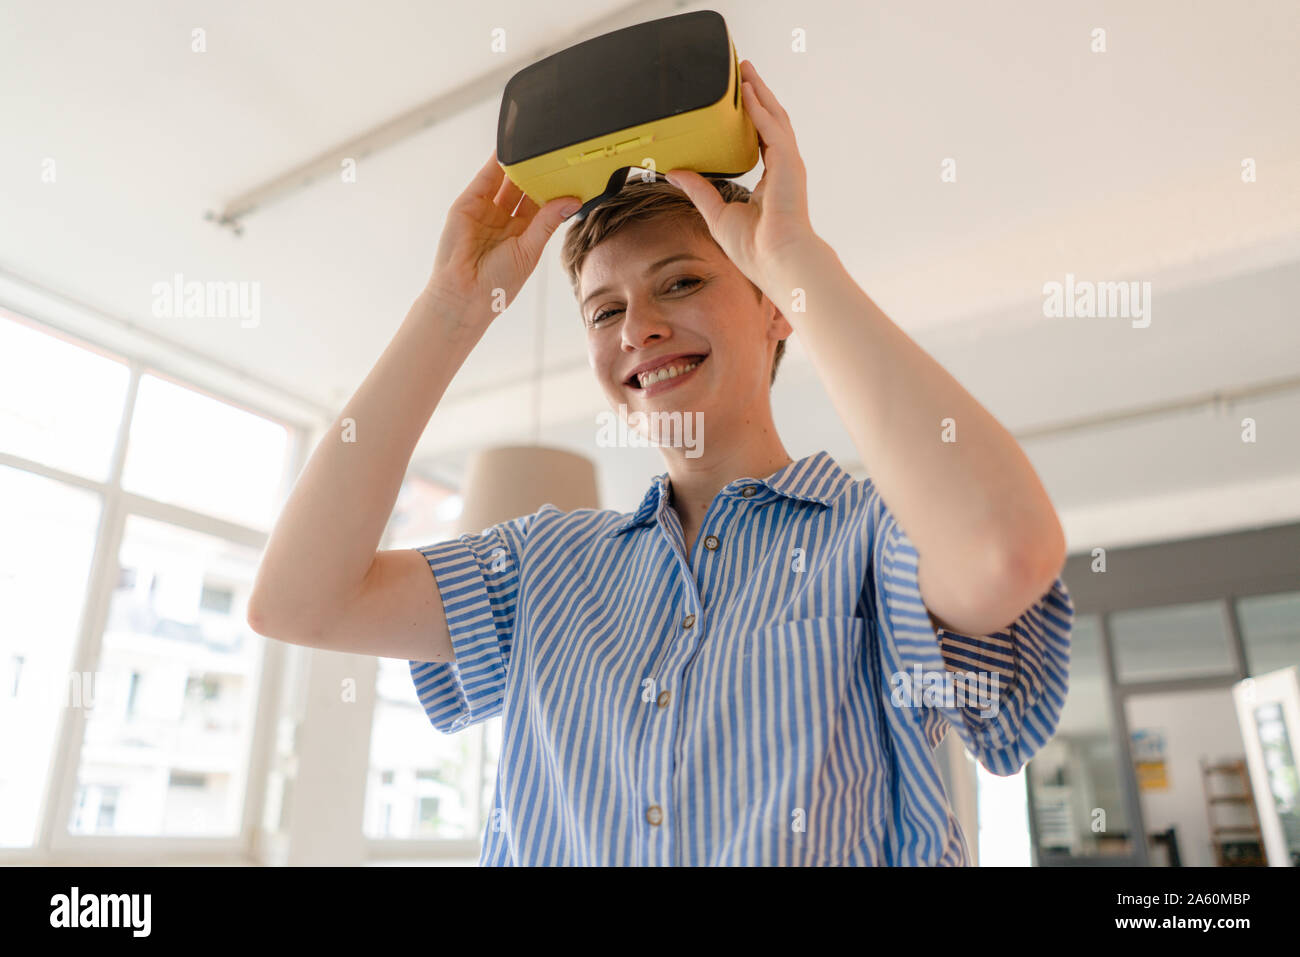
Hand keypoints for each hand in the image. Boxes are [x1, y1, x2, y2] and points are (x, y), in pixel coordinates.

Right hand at [426, 149, 580, 315]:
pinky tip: (510, 148)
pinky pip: (485, 178)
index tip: (572, 171)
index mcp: (523, 233)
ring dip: (519, 163)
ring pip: (506, 180)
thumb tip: (572, 201)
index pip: (542, 204)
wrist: (465, 295)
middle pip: (524, 188)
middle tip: (557, 151)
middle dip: (538, 172)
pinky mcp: (468, 204)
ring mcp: (485, 210)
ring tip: (536, 143)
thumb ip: (547, 222)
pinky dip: (496, 162)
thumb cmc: (497, 284)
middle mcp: (504, 220)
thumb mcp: (529, 250)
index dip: (555, 188)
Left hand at [665, 60, 816, 290]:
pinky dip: (760, 110)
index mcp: (771, 182)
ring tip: (747, 72)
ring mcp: (788, 165)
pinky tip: (749, 93)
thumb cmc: (755, 248)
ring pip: (774, 119)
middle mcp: (782, 169)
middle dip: (758, 96)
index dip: (752, 119)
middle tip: (745, 72)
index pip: (762, 141)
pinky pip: (772, 128)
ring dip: (760, 93)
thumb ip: (699, 190)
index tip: (742, 100)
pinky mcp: (788, 163)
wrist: (777, 260)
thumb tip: (675, 173)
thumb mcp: (717, 214)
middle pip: (770, 122)